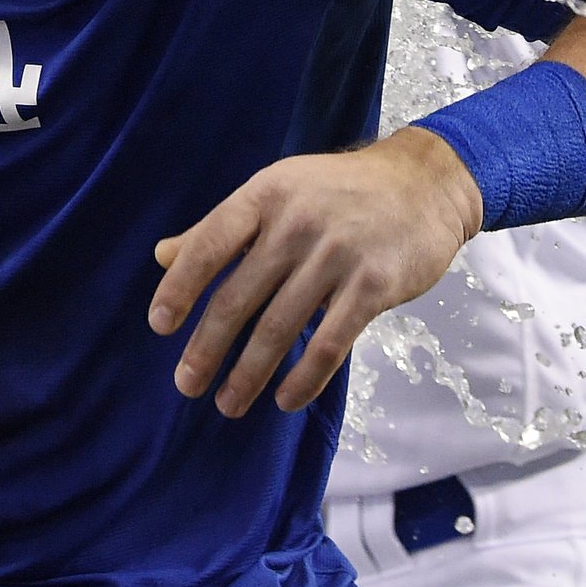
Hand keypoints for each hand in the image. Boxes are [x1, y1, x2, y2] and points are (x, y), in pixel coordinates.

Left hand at [148, 126, 481, 417]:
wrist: (424, 184)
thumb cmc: (340, 192)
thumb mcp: (277, 192)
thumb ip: (221, 228)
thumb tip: (162, 256)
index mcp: (265, 196)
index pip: (209, 245)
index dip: (180, 288)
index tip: (161, 327)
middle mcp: (296, 223)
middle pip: (239, 297)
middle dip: (208, 347)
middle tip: (187, 384)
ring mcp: (337, 255)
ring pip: (280, 328)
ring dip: (249, 373)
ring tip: (229, 402)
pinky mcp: (374, 286)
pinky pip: (330, 344)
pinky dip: (304, 379)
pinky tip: (285, 400)